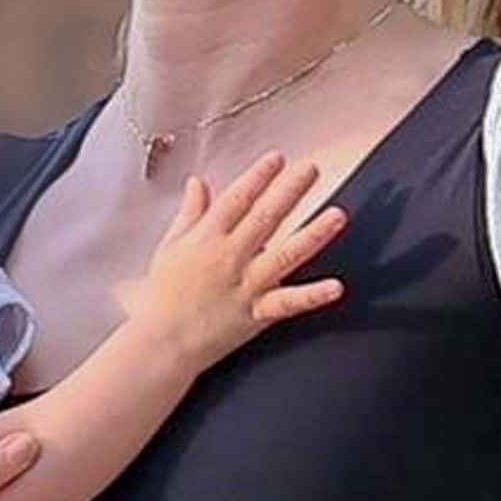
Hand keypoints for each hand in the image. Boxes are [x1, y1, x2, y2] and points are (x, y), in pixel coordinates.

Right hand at [133, 152, 347, 372]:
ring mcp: (246, 285)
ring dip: (312, 234)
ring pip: (284, 255)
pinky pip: (288, 303)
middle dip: (289, 191)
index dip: (258, 176)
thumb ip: (190, 213)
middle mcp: (229, 257)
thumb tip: (198, 182)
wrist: (162, 342)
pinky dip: (312, 296)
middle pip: (265, 218)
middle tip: (311, 170)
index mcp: (207, 237)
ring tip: (337, 215)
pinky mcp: (256, 314)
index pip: (237, 198)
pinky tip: (336, 287)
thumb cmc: (164, 295)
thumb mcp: (171, 246)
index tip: (277, 158)